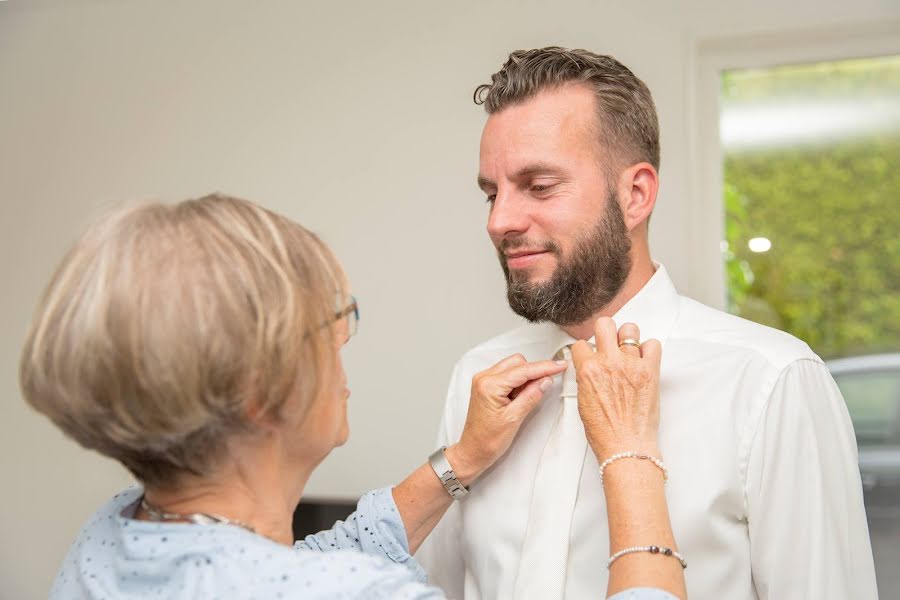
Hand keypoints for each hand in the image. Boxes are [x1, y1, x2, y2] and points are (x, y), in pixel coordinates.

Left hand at [454, 354, 567, 476]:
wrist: (473, 451)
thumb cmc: (487, 440)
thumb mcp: (514, 419)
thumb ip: (531, 396)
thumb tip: (546, 380)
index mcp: (489, 385)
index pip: (523, 370)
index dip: (545, 367)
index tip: (560, 365)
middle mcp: (484, 378)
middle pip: (518, 363)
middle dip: (533, 373)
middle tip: (543, 388)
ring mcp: (484, 381)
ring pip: (513, 367)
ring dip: (525, 378)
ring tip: (524, 400)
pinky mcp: (487, 385)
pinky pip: (507, 375)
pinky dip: (518, 383)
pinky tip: (518, 398)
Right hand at [571, 318, 662, 461]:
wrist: (626, 446)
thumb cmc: (605, 431)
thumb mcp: (583, 401)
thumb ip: (586, 378)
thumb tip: (589, 368)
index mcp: (588, 370)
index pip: (580, 344)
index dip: (585, 350)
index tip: (590, 355)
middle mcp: (609, 363)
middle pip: (605, 324)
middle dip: (604, 332)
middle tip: (608, 344)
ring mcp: (631, 365)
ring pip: (630, 329)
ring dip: (628, 338)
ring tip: (628, 351)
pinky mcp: (650, 371)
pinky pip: (653, 345)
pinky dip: (649, 350)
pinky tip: (644, 361)